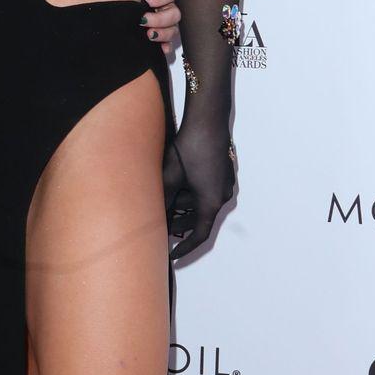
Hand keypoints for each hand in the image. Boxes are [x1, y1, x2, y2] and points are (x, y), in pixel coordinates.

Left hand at [140, 0, 179, 53]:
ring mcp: (165, 22)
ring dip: (163, 33)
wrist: (120, 2)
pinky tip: (161, 49)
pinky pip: (168, 42)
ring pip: (173, 29)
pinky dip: (165, 46)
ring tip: (149, 35)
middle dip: (160, 18)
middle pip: (174, 13)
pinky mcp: (160, 35)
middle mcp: (166, 6)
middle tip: (143, 20)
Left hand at [163, 121, 235, 260]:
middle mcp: (222, 194)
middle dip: (179, 224)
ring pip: (201, 202)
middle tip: (160, 227)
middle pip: (199, 218)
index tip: (173, 255)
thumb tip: (151, 214)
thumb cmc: (190, 147)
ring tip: (162, 205)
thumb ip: (163, 198)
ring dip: (183, 207)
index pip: (200, 235)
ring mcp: (224, 182)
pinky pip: (205, 190)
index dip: (186, 248)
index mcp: (212, 201)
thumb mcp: (170, 176)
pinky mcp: (221, 170)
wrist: (208, 120)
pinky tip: (174, 186)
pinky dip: (190, 194)